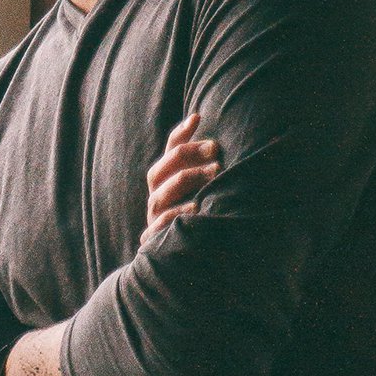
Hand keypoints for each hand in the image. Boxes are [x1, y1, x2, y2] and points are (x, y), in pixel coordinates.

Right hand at [142, 112, 218, 248]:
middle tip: (216, 149)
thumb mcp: (213, 187)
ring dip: (187, 178)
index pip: (169, 151)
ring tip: (216, 172)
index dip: (181, 134)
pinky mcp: (156, 237)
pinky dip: (179, 214)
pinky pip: (162, 223)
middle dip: (188, 155)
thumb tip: (221, 134)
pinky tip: (199, 208)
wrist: (192, 257)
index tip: (199, 117)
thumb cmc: (208, 213)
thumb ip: (213, 165)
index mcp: (167, 179)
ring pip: (160, 195)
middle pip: (160, 170)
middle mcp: (156, 195)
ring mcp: (155, 216)